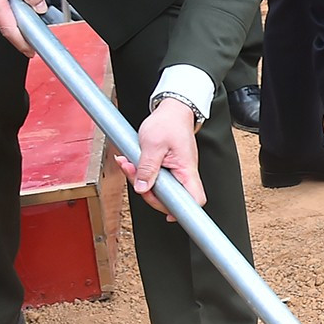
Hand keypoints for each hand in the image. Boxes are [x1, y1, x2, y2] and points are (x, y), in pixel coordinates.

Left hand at [116, 99, 203, 218]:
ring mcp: (177, 171)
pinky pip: (156, 178)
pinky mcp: (169, 167)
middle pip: (171, 198)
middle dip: (148, 192)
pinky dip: (142, 172)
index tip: (167, 214)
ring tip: (128, 165)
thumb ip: (148, 168)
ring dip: (140, 179)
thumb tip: (142, 188)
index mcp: (187, 169)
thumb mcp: (153, 145)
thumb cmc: (168, 123)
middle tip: (133, 177)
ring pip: (160, 188)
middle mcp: (184, 173)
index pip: (194, 199)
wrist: (172, 109)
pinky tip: (132, 163)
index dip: (182, 210)